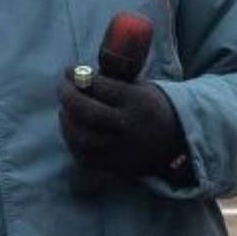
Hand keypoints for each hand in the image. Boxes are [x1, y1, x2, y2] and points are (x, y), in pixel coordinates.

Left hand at [57, 71, 190, 182]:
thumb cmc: (150, 109)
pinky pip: (81, 153)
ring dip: (67, 119)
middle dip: (68, 96)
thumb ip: (113, 82)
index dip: (80, 76)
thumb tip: (78, 76)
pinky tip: (72, 126)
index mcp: (139, 102)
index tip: (69, 71)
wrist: (173, 142)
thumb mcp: (141, 89)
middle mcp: (129, 126)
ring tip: (66, 108)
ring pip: (81, 136)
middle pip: (89, 112)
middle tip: (63, 87)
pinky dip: (71, 138)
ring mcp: (119, 149)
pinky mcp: (111, 165)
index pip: (103, 87)